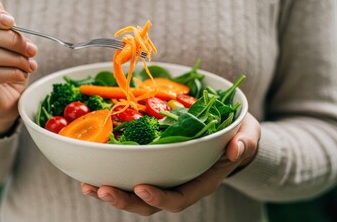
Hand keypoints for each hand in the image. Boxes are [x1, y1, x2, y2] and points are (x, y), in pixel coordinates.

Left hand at [81, 112, 259, 215]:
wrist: (228, 134)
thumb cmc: (238, 134)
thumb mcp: (247, 134)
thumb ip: (244, 143)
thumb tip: (235, 150)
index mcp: (200, 181)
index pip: (179, 198)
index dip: (160, 198)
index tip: (142, 188)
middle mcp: (178, 184)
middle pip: (149, 203)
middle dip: (125, 200)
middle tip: (103, 190)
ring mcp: (163, 177)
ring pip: (134, 194)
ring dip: (110, 192)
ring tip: (88, 185)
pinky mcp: (152, 166)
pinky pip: (129, 176)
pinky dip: (109, 175)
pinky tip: (90, 172)